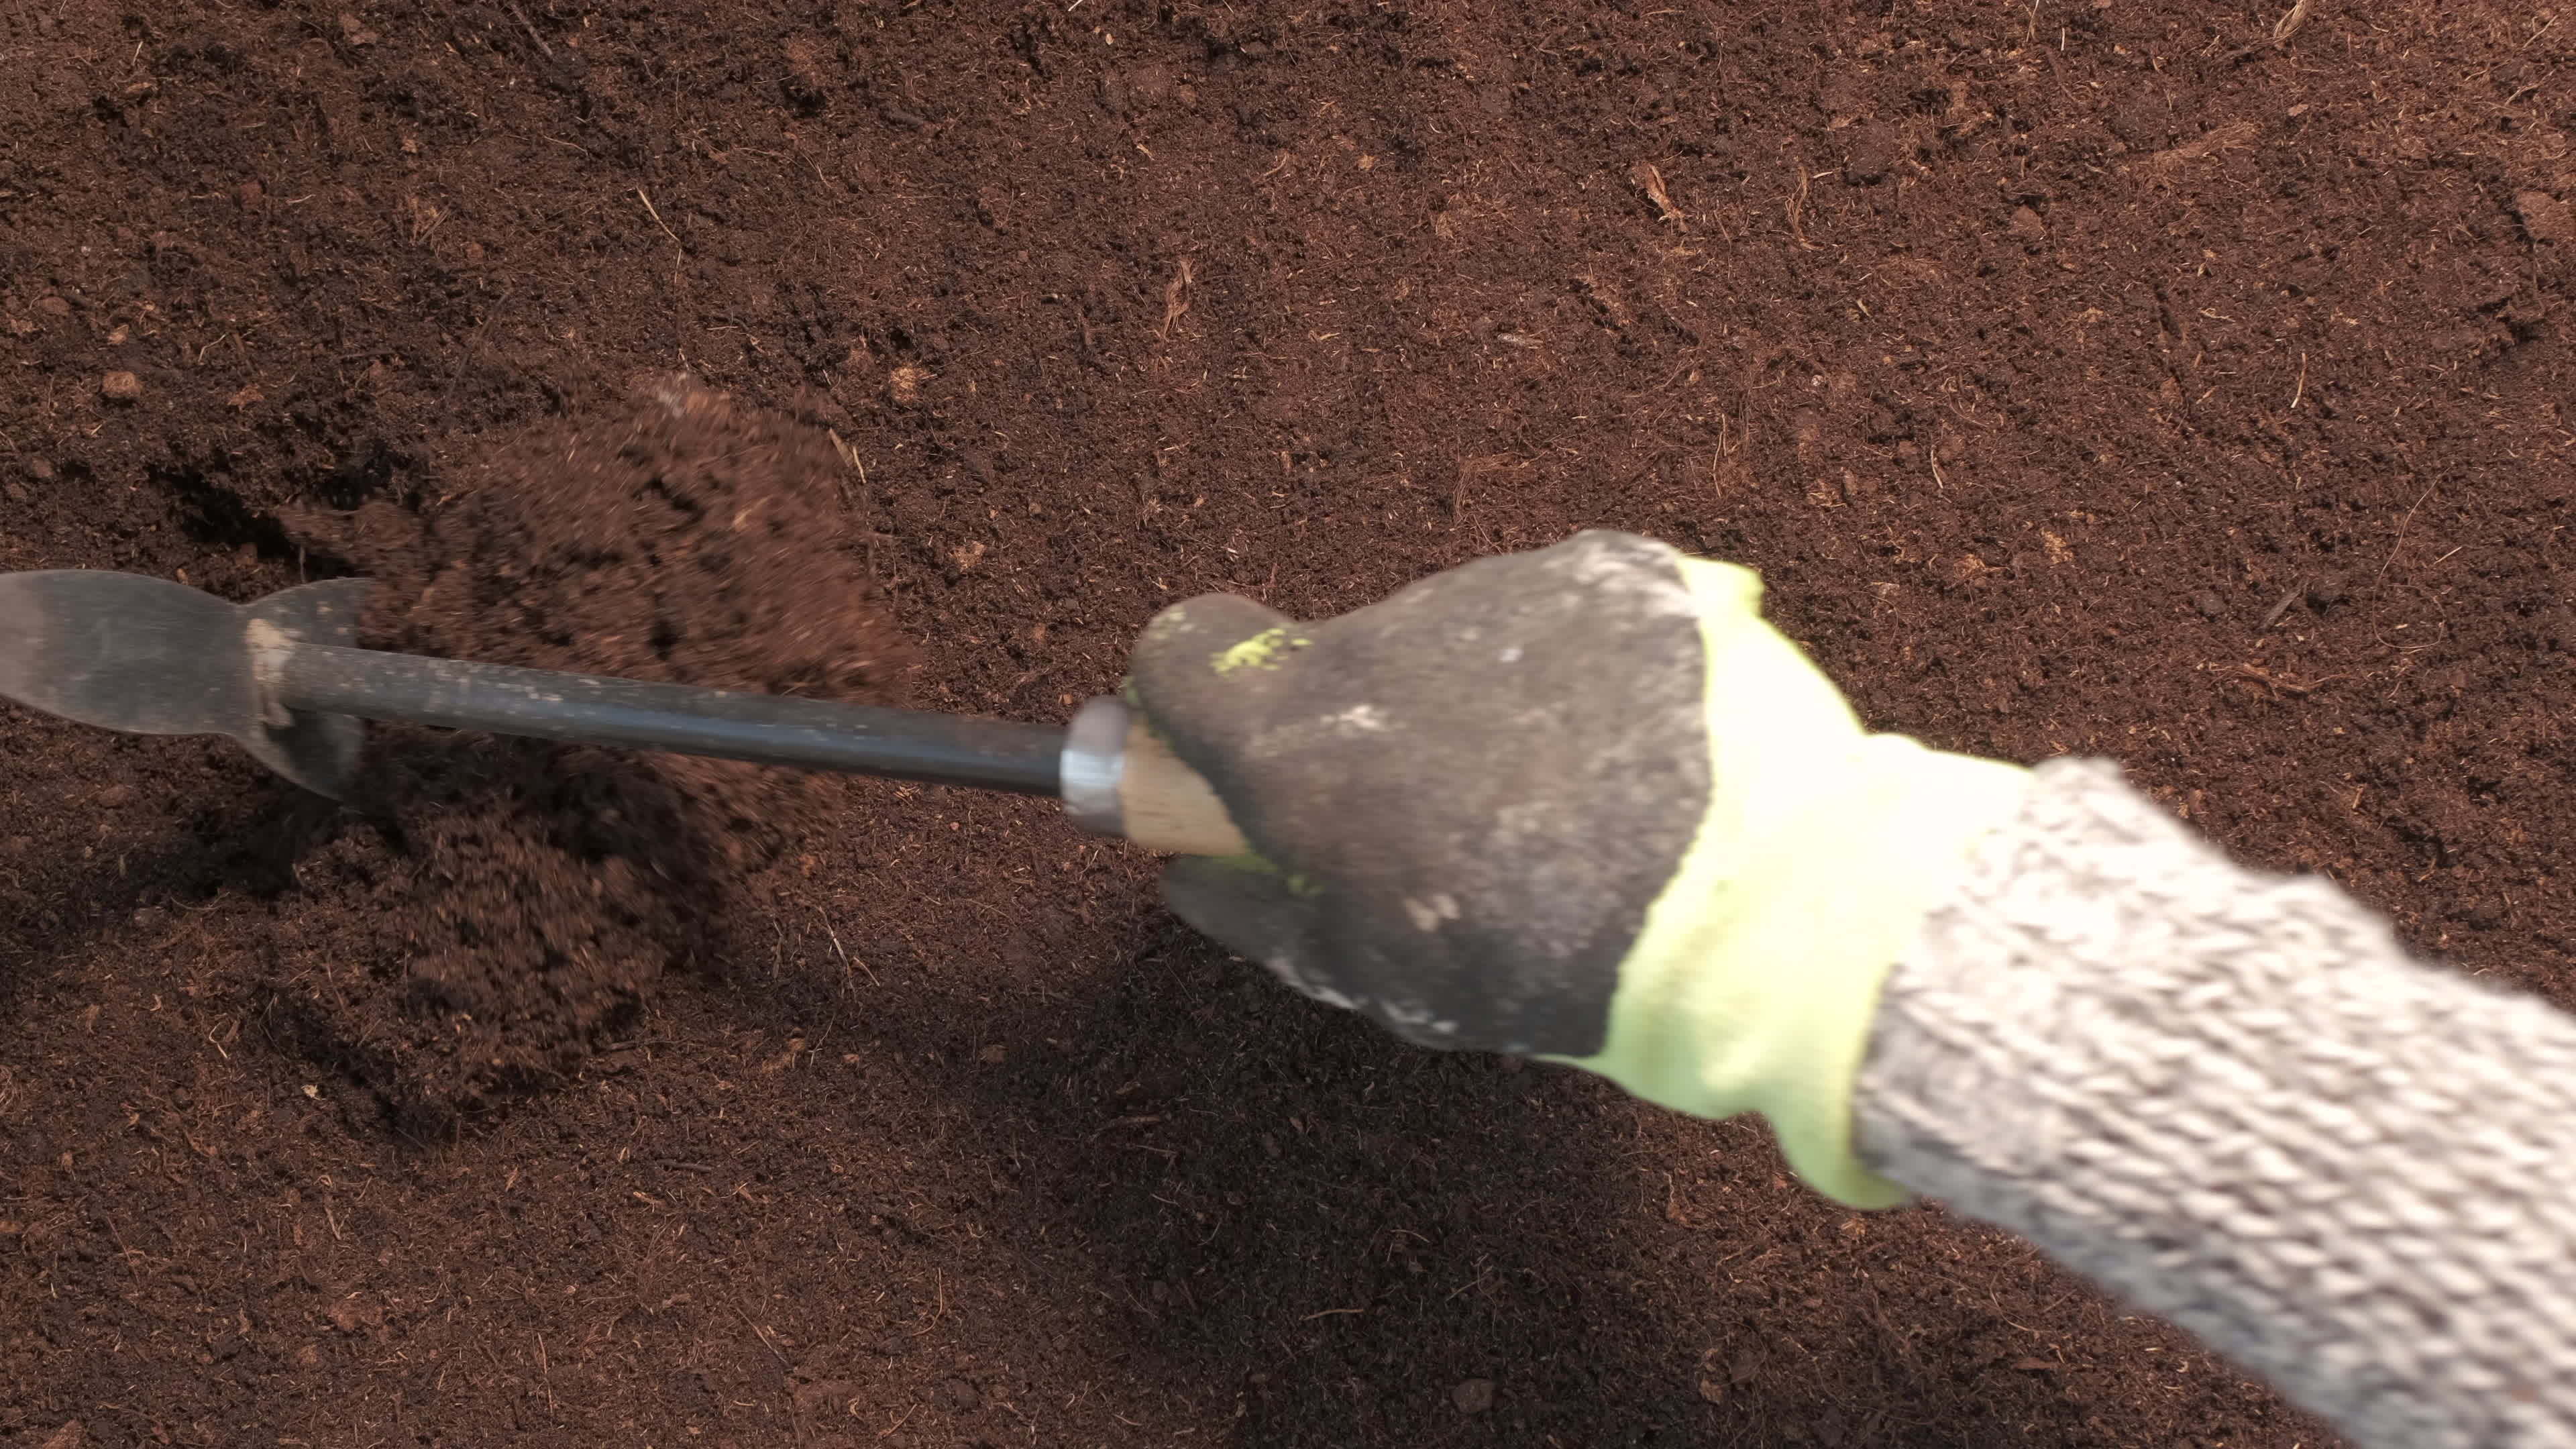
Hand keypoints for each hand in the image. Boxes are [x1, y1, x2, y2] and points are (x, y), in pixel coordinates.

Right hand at [1125, 531, 2029, 1205]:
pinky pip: (1567, 620)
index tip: (1223, 761)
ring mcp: (1515, 588)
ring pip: (1456, 639)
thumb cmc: (1550, 964)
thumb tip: (1185, 868)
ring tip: (1568, 807)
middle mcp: (1396, 628)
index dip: (1188, 707)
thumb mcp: (1379, 974)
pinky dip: (1581, 679)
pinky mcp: (1624, 575)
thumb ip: (1257, 909)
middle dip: (1360, 730)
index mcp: (1308, 731)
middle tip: (1442, 827)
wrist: (1766, 908)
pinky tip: (1636, 760)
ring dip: (1479, 705)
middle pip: (1334, 655)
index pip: (1183, 652)